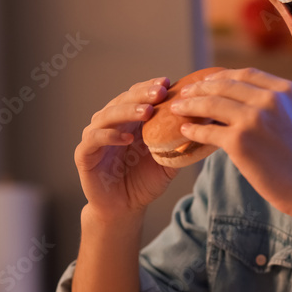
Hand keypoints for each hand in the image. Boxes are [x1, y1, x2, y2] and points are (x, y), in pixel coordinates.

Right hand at [73, 77, 180, 219]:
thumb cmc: (145, 181)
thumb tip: (207, 126)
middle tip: (160, 92)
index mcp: (128, 120)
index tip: (168, 82)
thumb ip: (181, 144)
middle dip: (142, 94)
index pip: (138, 95)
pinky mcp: (84, 153)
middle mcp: (110, 123)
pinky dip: (110, 135)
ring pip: (107, 115)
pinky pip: (94, 138)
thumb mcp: (168, 160)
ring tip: (147, 111)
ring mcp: (95, 136)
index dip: (150, 87)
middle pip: (123, 100)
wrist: (124, 208)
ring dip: (127, 110)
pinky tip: (128, 138)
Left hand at [170, 68, 291, 217]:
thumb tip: (239, 95)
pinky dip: (193, 131)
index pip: (245, 74)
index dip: (221, 76)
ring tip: (177, 108)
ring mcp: (254, 119)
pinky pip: (208, 132)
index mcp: (285, 90)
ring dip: (190, 105)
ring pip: (211, 104)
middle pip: (225, 85)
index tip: (206, 80)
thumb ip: (272, 101)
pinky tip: (185, 132)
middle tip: (185, 91)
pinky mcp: (239, 142)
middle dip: (201, 87)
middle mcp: (270, 100)